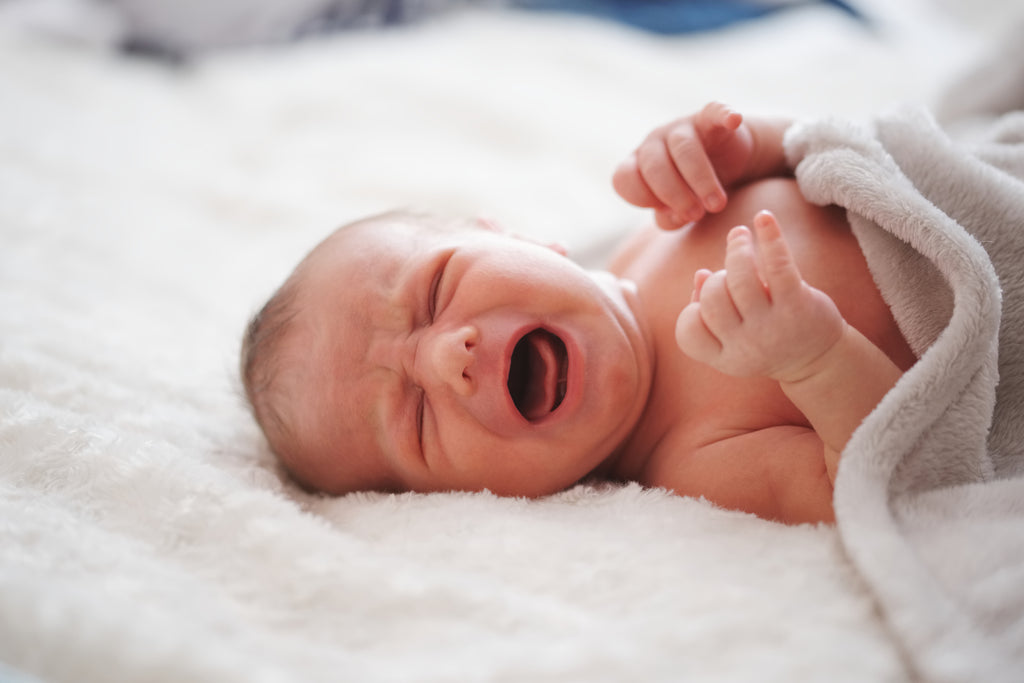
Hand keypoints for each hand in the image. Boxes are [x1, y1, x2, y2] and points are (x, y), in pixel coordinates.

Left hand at [613, 102, 756, 229]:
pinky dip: (724, 114)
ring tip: (717, 205)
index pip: (623, 179)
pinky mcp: (710, 118)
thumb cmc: (692, 191)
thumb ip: (672, 218)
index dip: (642, 198)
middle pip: (654, 166)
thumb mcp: (679, 211)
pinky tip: (733, 121)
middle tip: (696, 215)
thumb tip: (678, 216)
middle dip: (673, 194)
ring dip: (701, 180)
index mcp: (637, 166)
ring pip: (684, 148)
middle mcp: (653, 143)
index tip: (669, 213)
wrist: (726, 162)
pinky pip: (715, 111)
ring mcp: (680, 127)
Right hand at [674, 211, 844, 382]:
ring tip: (740, 236)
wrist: (821, 358)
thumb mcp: (736, 338)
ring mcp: (772, 327)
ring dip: (736, 250)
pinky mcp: (797, 305)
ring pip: (739, 279)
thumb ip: (710, 311)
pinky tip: (763, 218)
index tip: (708, 297)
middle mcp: (747, 347)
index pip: (688, 332)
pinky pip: (777, 265)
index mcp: (726, 357)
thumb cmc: (769, 341)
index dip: (692, 308)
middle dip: (716, 278)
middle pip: (712, 299)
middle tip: (731, 271)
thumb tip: (700, 275)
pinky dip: (769, 237)